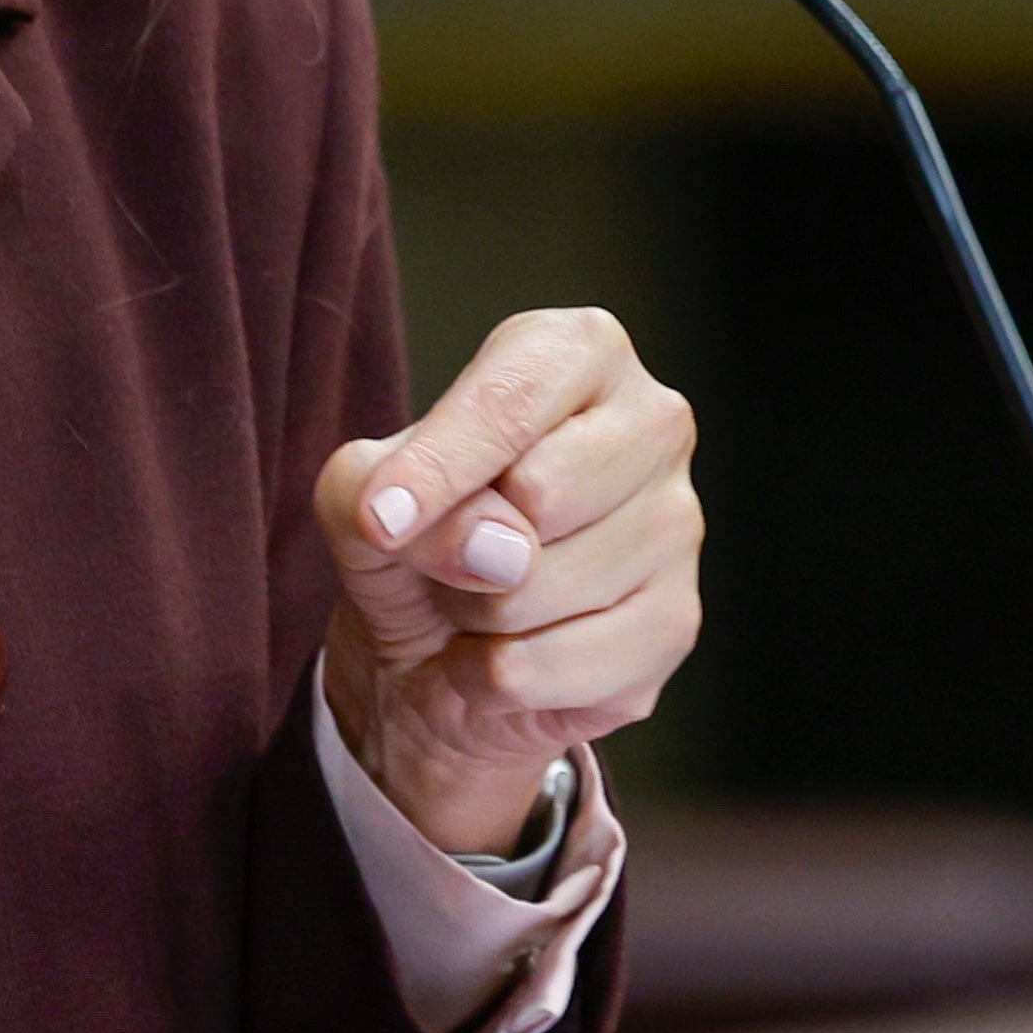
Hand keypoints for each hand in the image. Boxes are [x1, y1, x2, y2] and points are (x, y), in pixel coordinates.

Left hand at [317, 308, 700, 853]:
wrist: (435, 654)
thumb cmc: (412, 537)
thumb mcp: (356, 493)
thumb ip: (382, 488)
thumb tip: (494, 548)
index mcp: (581, 353)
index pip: (512, 400)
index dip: (437, 469)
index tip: (377, 522)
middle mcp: (653, 422)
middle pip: (541, 492)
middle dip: (460, 546)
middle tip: (455, 552)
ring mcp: (677, 525)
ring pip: (538, 589)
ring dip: (473, 616)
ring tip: (481, 602)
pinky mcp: (675, 624)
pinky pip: (550, 666)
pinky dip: (493, 679)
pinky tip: (506, 655)